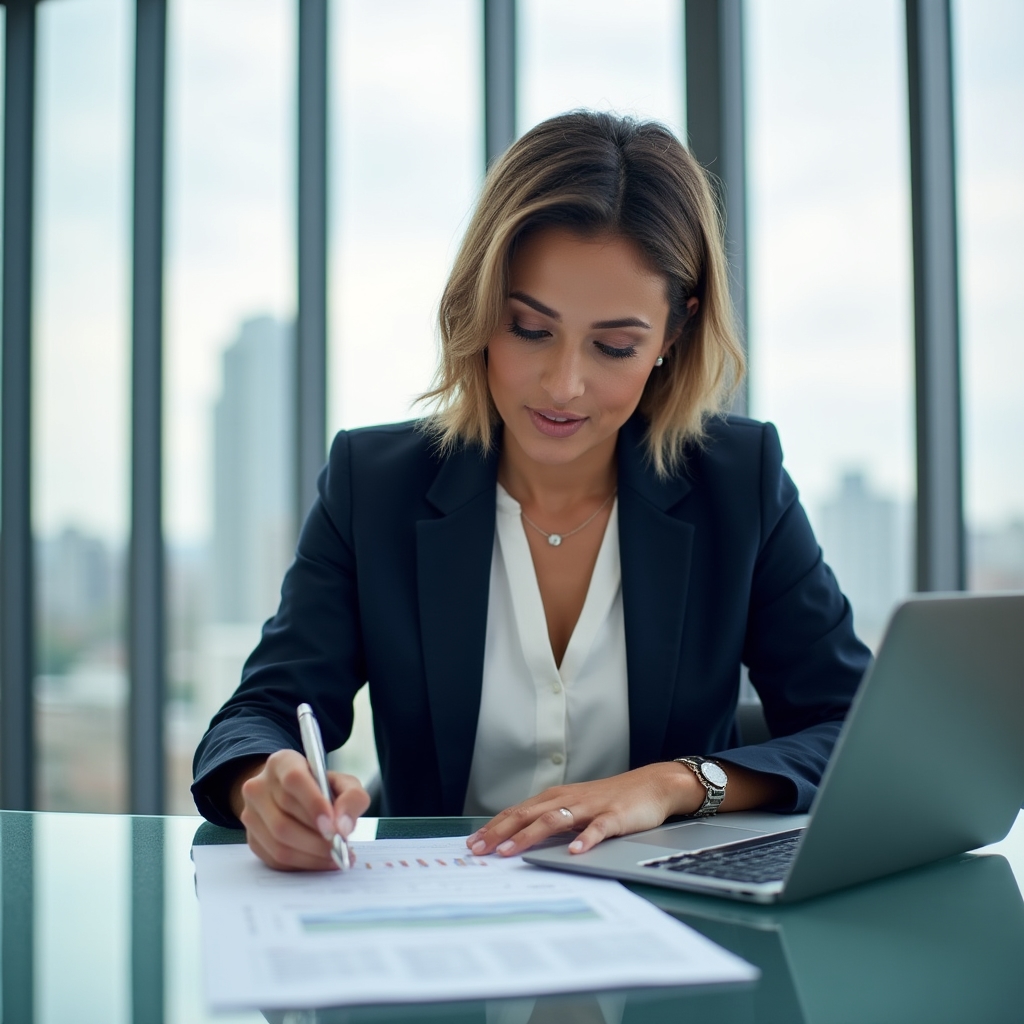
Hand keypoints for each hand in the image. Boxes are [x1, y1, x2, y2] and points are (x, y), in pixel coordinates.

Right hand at [230, 749, 370, 870]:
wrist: (294, 796)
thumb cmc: (321, 788)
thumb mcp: (343, 783)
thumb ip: (352, 798)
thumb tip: (343, 827)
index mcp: (282, 762)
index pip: (294, 779)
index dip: (314, 803)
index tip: (334, 826)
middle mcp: (259, 786)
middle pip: (285, 817)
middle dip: (318, 839)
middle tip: (342, 847)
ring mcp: (250, 813)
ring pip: (278, 841)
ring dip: (312, 854)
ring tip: (336, 855)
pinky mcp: (251, 838)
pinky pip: (275, 858)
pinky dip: (303, 863)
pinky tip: (321, 860)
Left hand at [466, 762, 704, 857]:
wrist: (651, 786)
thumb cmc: (610, 800)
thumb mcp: (575, 808)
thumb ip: (550, 821)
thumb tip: (518, 840)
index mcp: (555, 799)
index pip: (517, 813)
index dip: (493, 827)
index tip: (472, 844)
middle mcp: (568, 800)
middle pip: (527, 814)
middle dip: (500, 832)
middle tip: (479, 850)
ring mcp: (591, 807)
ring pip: (554, 820)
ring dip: (530, 836)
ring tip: (511, 851)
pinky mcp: (614, 817)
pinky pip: (598, 829)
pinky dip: (585, 840)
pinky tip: (574, 851)